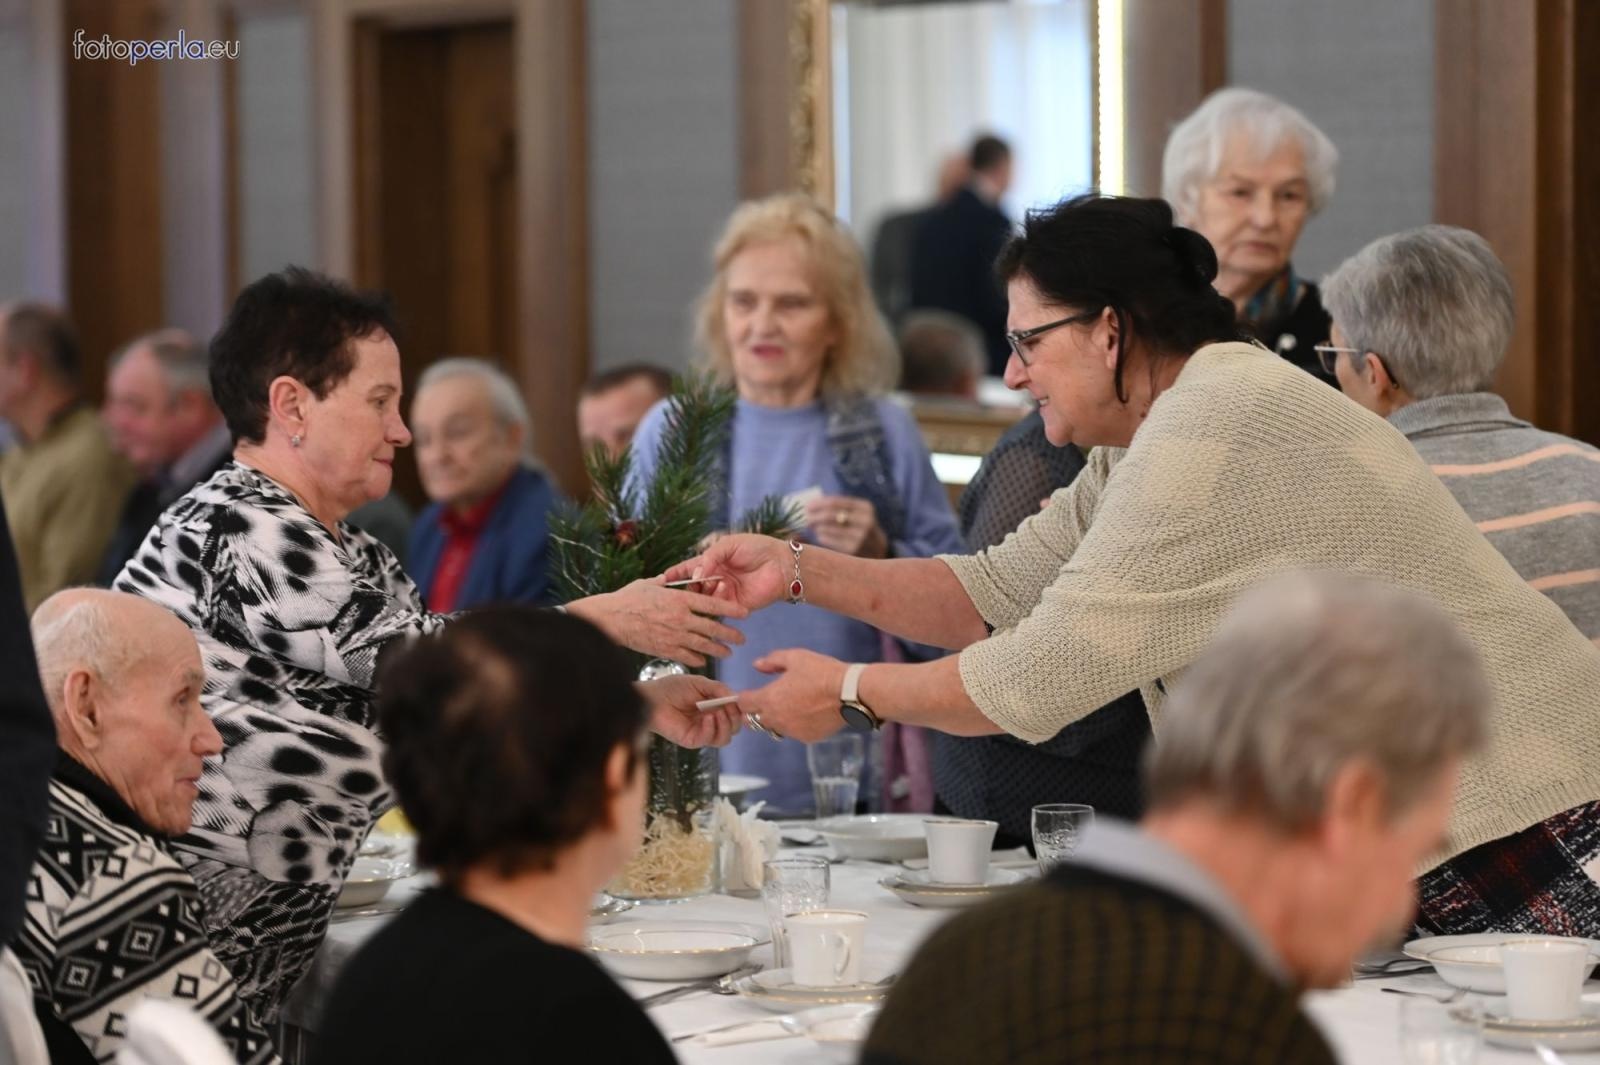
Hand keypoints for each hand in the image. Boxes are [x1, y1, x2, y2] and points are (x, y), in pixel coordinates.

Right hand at [567, 577, 747, 667]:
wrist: (611, 619)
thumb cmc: (627, 599)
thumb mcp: (648, 585)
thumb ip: (662, 583)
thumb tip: (666, 578)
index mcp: (679, 599)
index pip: (712, 603)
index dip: (730, 608)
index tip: (744, 612)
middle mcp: (681, 618)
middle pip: (713, 627)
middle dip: (730, 633)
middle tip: (742, 638)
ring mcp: (674, 636)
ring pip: (704, 645)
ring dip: (718, 649)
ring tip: (728, 653)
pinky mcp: (665, 650)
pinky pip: (687, 656)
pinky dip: (697, 659)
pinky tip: (704, 661)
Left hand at [640, 674, 742, 747]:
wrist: (652, 697)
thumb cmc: (672, 688)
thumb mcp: (700, 683)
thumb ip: (719, 689)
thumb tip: (736, 697)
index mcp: (713, 708)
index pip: (734, 714)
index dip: (739, 709)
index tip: (740, 701)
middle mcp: (709, 722)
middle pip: (733, 729)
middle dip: (735, 718)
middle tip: (729, 708)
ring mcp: (701, 732)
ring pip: (724, 739)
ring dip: (726, 725)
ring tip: (718, 713)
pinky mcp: (691, 740)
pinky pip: (708, 740)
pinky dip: (712, 729)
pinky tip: (708, 718)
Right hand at [662, 533, 789, 612]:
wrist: (782, 564)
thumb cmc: (757, 548)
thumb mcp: (729, 545)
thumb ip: (710, 557)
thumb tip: (696, 575)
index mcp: (712, 561)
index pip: (688, 569)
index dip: (675, 574)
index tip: (661, 580)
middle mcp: (716, 578)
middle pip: (693, 587)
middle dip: (689, 587)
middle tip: (689, 585)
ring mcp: (724, 593)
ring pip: (704, 599)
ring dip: (704, 594)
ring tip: (712, 584)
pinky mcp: (735, 605)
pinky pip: (719, 608)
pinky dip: (717, 602)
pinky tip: (723, 591)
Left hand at [737, 648, 849, 742]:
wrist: (849, 693)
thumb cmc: (821, 672)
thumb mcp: (795, 657)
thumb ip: (772, 661)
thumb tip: (757, 665)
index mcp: (769, 698)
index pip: (743, 703)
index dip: (744, 697)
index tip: (750, 694)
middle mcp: (776, 719)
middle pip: (754, 720)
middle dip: (756, 711)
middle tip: (768, 700)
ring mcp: (792, 731)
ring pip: (774, 728)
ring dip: (777, 719)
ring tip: (792, 705)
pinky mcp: (807, 738)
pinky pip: (794, 733)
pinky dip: (796, 725)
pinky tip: (808, 713)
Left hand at [804, 495, 886, 558]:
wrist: (878, 550)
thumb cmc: (860, 527)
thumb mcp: (857, 514)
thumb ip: (839, 507)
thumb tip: (810, 504)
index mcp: (865, 507)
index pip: (835, 502)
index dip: (819, 503)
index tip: (807, 505)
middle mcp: (865, 521)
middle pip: (831, 515)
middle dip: (815, 515)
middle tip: (805, 518)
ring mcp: (861, 537)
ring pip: (829, 529)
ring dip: (816, 527)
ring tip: (811, 526)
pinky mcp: (854, 550)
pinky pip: (831, 541)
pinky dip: (822, 537)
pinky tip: (820, 536)